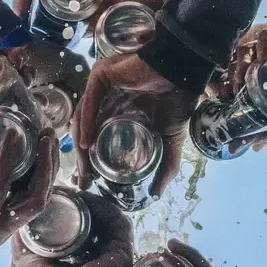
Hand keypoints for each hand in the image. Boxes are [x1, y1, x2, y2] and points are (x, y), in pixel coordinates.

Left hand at [0, 115, 55, 262]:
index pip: (30, 196)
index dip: (43, 169)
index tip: (44, 141)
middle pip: (40, 196)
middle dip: (50, 164)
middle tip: (49, 134)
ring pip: (34, 196)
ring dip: (43, 163)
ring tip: (43, 135)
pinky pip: (3, 184)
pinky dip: (9, 158)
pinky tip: (11, 137)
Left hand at [10, 189, 134, 266]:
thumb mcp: (25, 258)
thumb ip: (23, 238)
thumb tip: (20, 216)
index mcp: (80, 261)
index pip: (83, 229)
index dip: (73, 210)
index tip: (61, 194)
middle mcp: (100, 258)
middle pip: (98, 222)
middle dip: (85, 203)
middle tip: (71, 187)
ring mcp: (114, 256)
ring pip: (110, 220)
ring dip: (96, 203)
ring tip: (79, 191)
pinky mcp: (123, 254)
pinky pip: (119, 224)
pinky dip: (107, 209)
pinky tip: (91, 199)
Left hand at [74, 52, 194, 194]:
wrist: (185, 71)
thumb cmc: (179, 99)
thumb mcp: (170, 139)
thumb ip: (166, 166)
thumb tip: (157, 194)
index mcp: (119, 110)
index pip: (97, 136)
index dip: (91, 160)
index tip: (88, 182)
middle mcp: (107, 99)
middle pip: (86, 129)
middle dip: (82, 157)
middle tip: (82, 180)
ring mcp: (102, 86)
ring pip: (83, 118)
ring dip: (81, 144)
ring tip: (83, 167)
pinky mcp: (101, 75)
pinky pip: (90, 101)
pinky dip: (86, 123)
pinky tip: (87, 143)